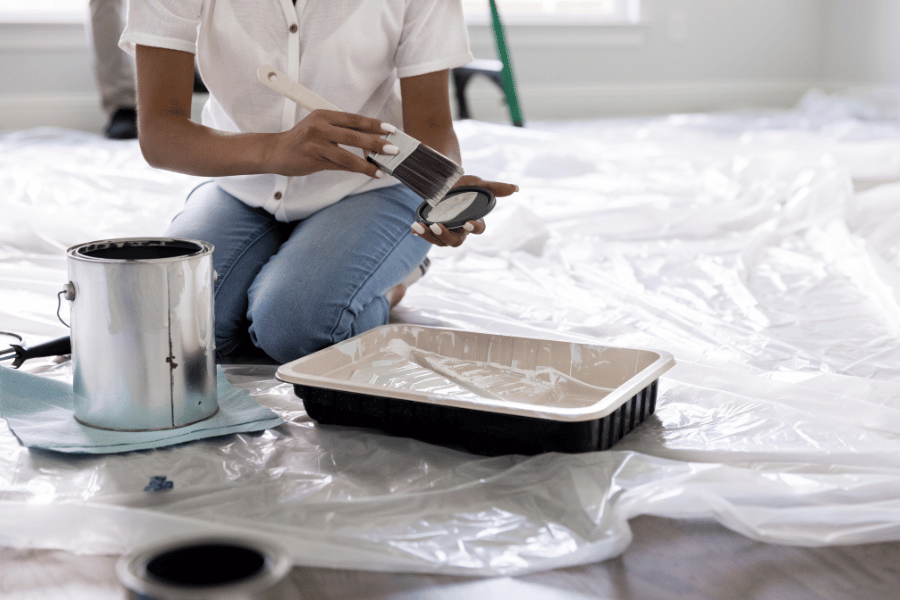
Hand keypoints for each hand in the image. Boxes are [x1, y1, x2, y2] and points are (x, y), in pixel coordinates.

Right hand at [268, 110, 397, 177]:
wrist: (276, 151)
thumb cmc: (302, 139)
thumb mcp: (319, 126)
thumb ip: (340, 130)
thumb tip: (369, 138)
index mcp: (324, 115)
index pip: (354, 119)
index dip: (374, 124)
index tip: (391, 129)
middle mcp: (320, 127)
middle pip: (354, 136)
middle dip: (376, 143)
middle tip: (393, 149)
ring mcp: (316, 144)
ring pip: (348, 155)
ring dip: (368, 163)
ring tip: (383, 168)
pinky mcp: (313, 160)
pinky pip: (340, 166)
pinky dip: (356, 170)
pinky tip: (369, 172)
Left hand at [411, 175, 517, 246]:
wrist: (445, 180)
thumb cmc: (465, 185)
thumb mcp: (478, 184)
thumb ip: (495, 187)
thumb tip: (516, 188)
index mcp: (473, 220)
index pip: (479, 229)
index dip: (474, 228)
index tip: (468, 223)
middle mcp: (460, 229)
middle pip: (455, 241)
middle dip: (446, 235)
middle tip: (437, 226)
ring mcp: (445, 230)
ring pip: (439, 241)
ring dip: (429, 235)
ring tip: (420, 226)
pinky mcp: (431, 227)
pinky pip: (426, 234)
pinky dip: (420, 232)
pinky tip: (414, 228)